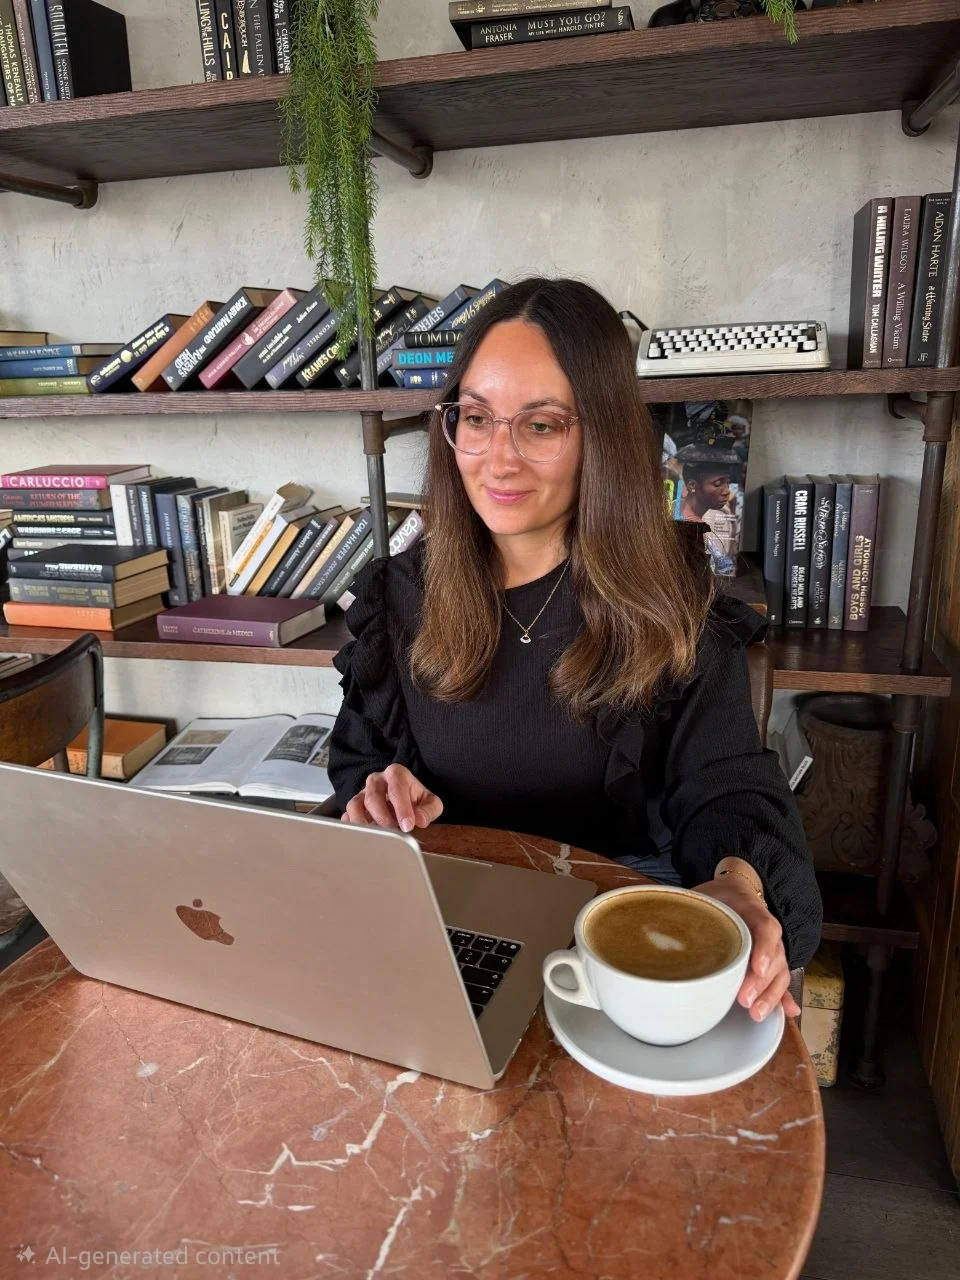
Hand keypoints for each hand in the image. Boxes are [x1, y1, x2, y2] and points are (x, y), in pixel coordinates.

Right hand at [341, 763, 442, 833]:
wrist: (404, 799)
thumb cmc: (416, 800)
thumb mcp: (430, 803)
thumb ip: (429, 810)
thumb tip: (420, 820)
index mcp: (396, 774)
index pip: (396, 787)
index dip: (402, 807)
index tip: (408, 825)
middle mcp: (376, 781)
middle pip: (373, 796)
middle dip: (384, 817)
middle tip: (395, 831)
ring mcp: (362, 793)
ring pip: (354, 805)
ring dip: (364, 822)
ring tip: (377, 836)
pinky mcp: (353, 807)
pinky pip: (346, 816)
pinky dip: (352, 827)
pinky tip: (363, 836)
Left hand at [691, 878, 800, 1022]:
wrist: (734, 890)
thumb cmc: (716, 896)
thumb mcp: (702, 894)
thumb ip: (687, 909)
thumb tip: (656, 928)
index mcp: (751, 909)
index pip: (765, 926)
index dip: (764, 947)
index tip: (757, 966)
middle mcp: (766, 930)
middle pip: (775, 956)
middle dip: (761, 982)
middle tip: (744, 1000)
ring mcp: (772, 947)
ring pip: (780, 972)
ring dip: (770, 995)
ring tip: (755, 1013)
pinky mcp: (771, 962)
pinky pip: (781, 980)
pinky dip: (785, 997)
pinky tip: (789, 1012)